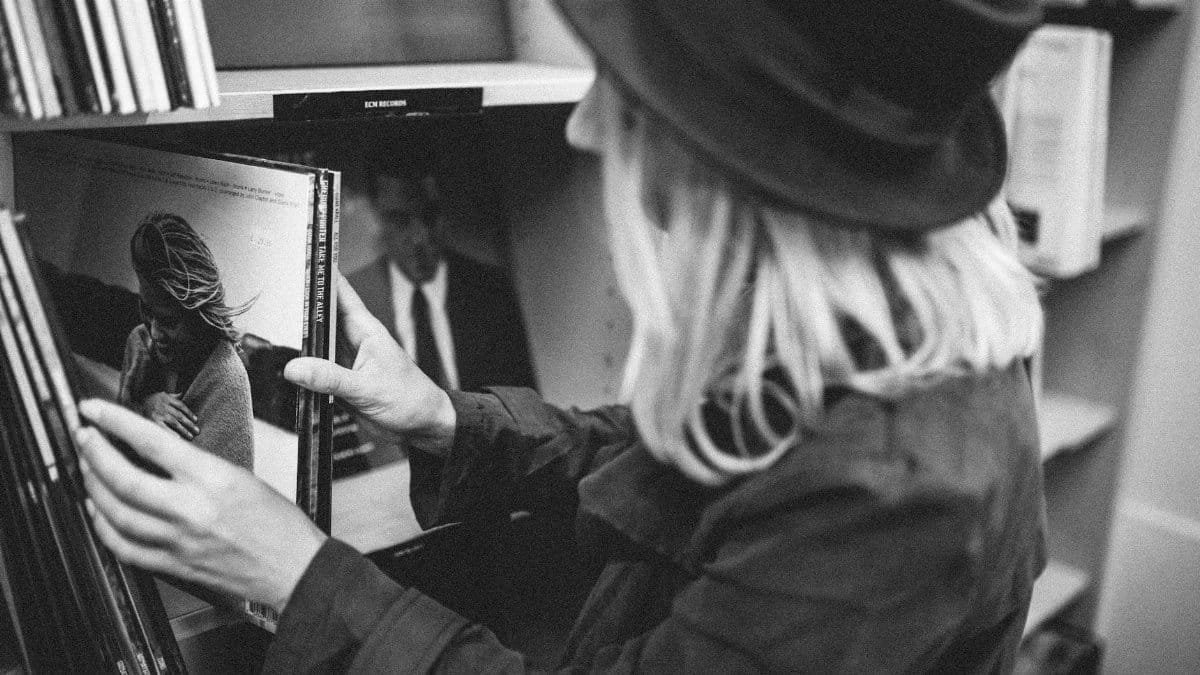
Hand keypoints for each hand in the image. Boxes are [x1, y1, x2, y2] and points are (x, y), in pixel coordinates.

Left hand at [76, 399, 326, 612]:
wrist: (295, 567)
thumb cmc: (279, 523)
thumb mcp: (242, 477)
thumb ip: (197, 467)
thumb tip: (156, 452)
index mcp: (213, 479)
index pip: (152, 441)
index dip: (115, 421)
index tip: (94, 409)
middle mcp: (191, 509)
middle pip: (123, 479)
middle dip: (93, 453)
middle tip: (83, 436)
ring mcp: (179, 541)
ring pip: (116, 513)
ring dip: (93, 488)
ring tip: (86, 469)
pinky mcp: (175, 566)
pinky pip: (125, 548)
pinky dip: (103, 529)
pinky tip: (97, 514)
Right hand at [141, 392, 198, 439]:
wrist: (136, 402)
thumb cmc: (152, 401)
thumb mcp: (163, 395)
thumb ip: (173, 396)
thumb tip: (182, 392)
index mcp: (167, 398)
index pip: (182, 406)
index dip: (189, 413)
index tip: (196, 420)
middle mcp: (164, 406)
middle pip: (180, 416)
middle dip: (189, 424)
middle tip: (197, 431)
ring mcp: (159, 414)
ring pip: (174, 422)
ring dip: (184, 430)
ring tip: (191, 436)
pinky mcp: (153, 421)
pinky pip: (164, 428)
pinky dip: (171, 433)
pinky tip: (178, 438)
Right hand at [285, 274, 455, 456]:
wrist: (420, 425)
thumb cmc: (410, 398)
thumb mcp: (367, 387)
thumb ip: (330, 378)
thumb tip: (295, 367)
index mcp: (365, 330)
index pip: (340, 292)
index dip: (321, 275)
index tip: (299, 262)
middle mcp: (353, 341)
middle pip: (320, 316)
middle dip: (299, 306)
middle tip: (271, 297)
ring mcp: (345, 361)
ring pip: (315, 343)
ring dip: (298, 340)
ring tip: (269, 330)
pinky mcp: (340, 381)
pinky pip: (315, 369)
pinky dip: (302, 368)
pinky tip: (285, 366)